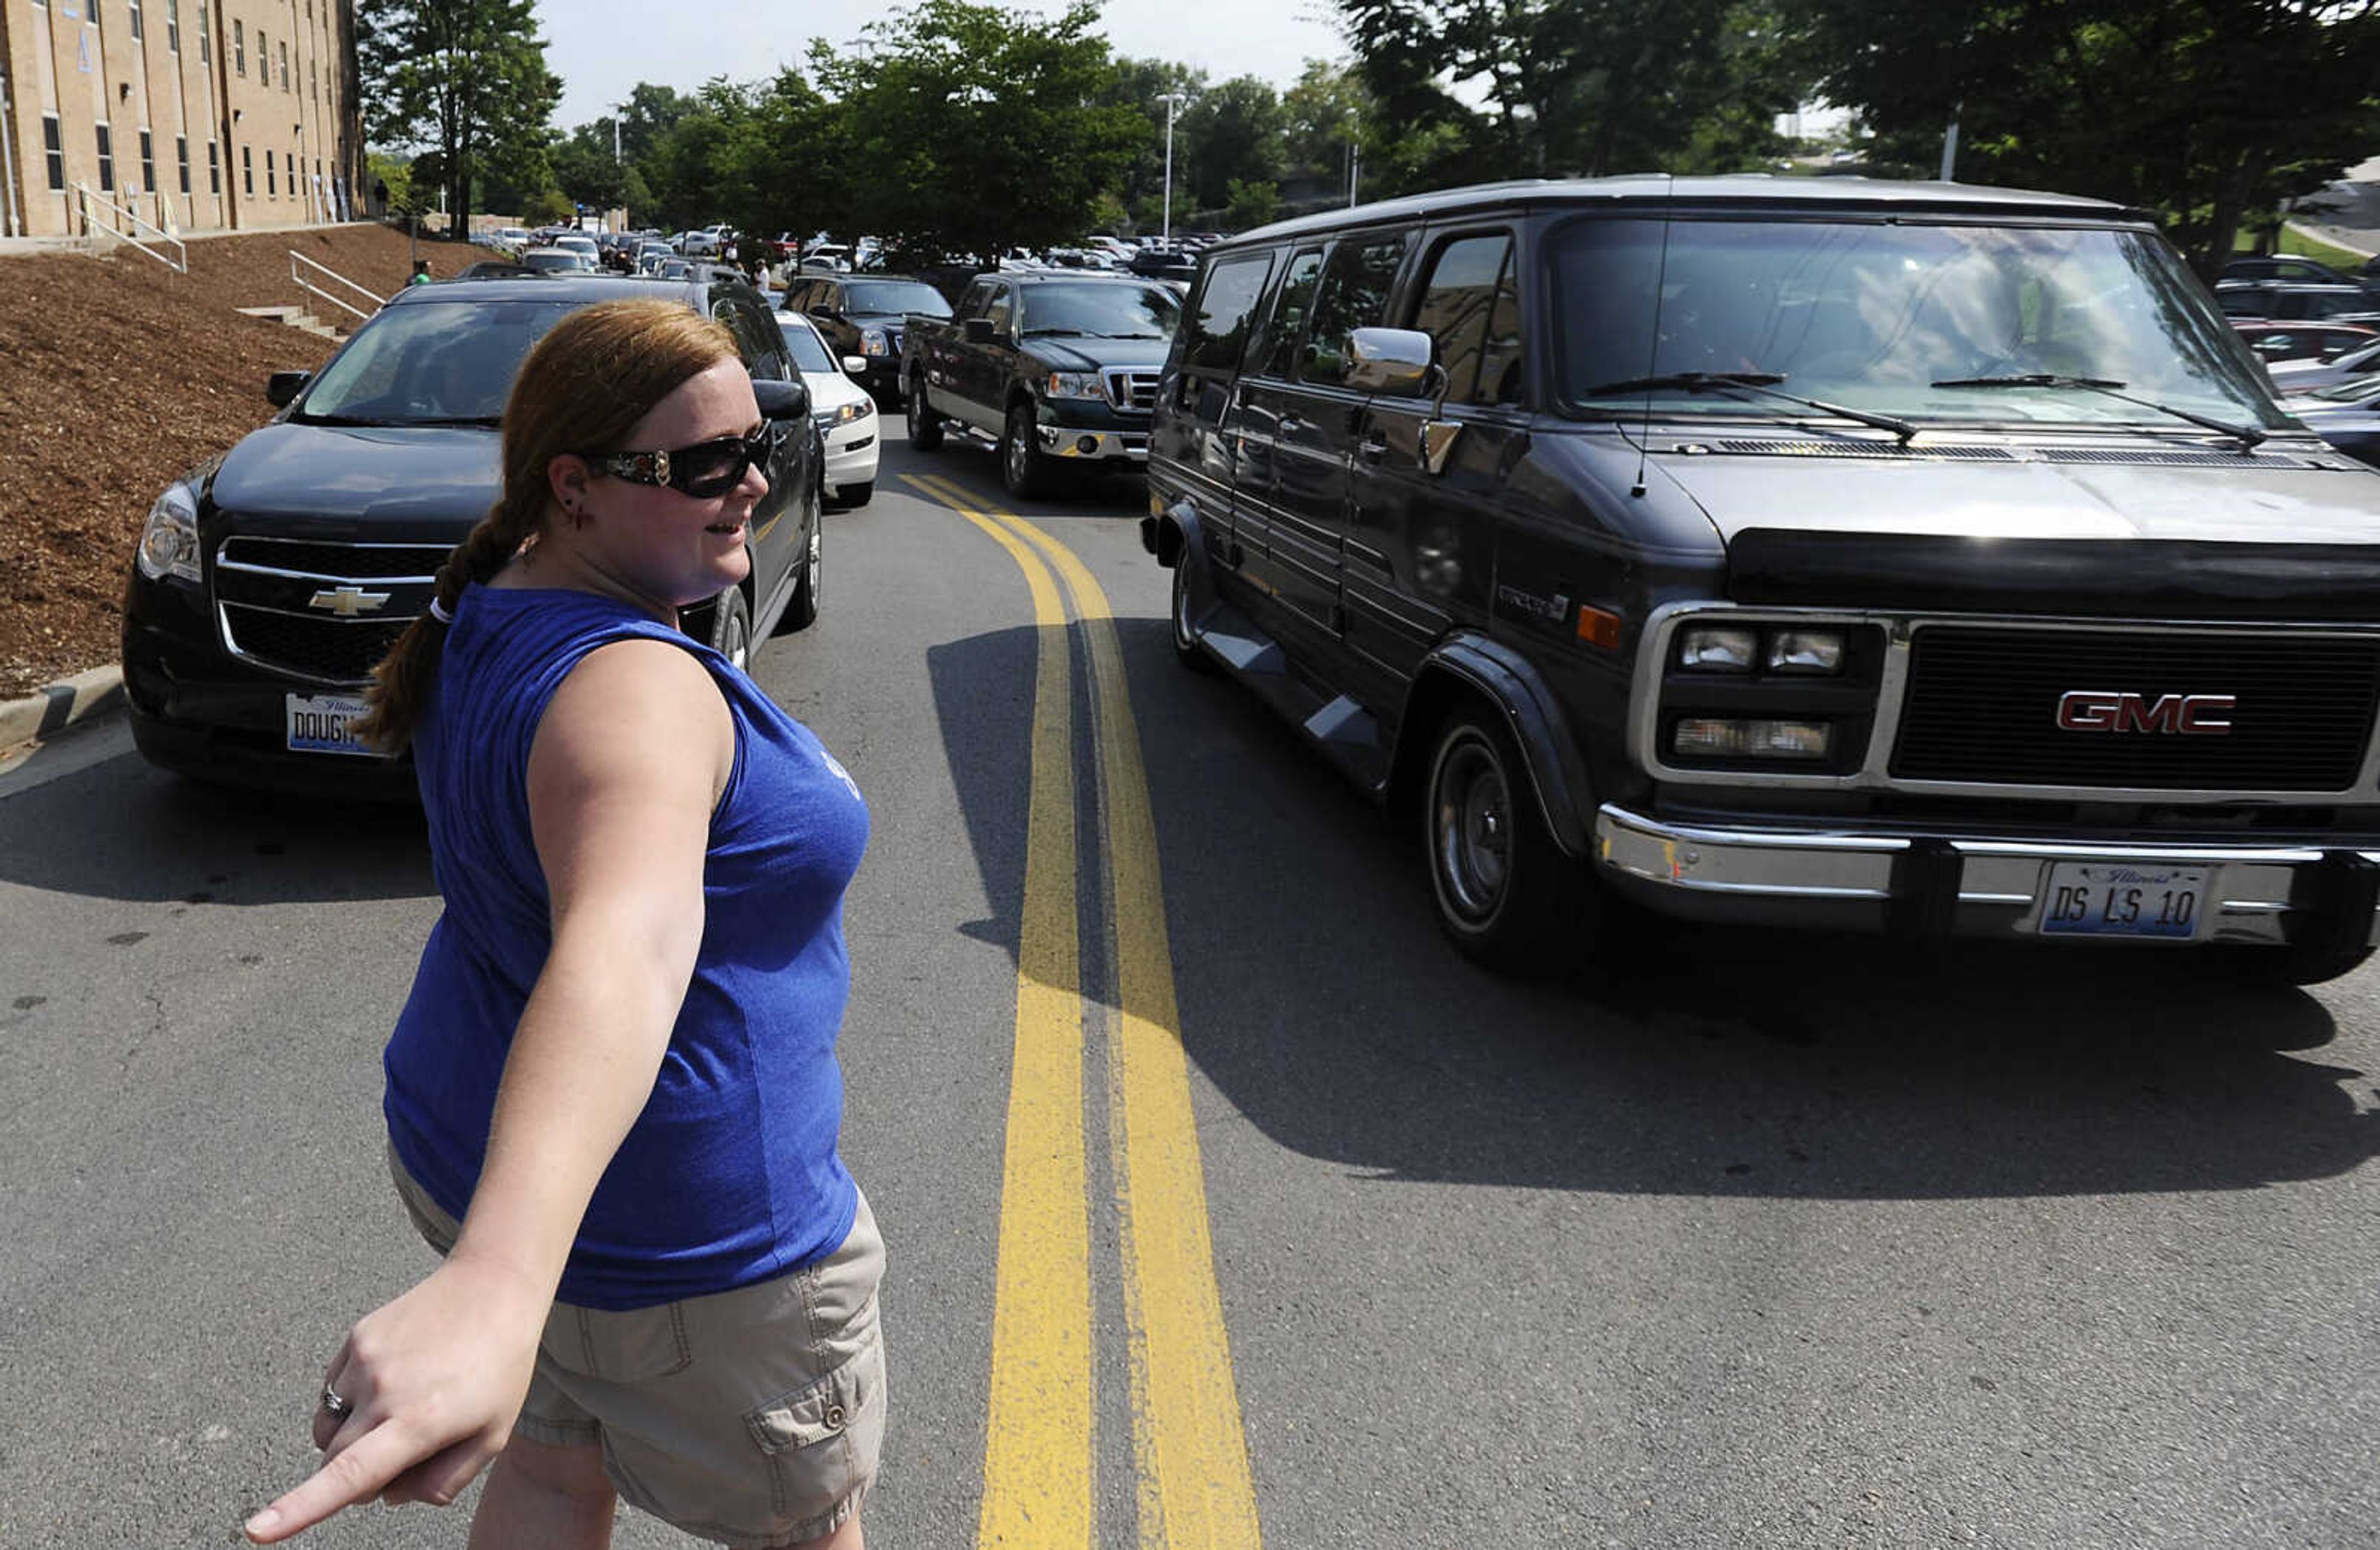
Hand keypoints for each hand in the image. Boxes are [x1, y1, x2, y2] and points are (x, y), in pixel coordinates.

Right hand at [243, 1254, 549, 1542]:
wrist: (495, 1287)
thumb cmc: (501, 1368)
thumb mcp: (492, 1437)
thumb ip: (442, 1482)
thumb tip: (386, 1496)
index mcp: (420, 1422)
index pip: (349, 1476)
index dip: (299, 1509)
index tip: (256, 1531)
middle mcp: (384, 1391)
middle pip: (335, 1461)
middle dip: (358, 1472)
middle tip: (413, 1445)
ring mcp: (365, 1360)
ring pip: (329, 1428)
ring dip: (353, 1434)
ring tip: (407, 1405)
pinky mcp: (356, 1337)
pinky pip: (334, 1391)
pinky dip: (355, 1400)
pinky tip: (398, 1379)